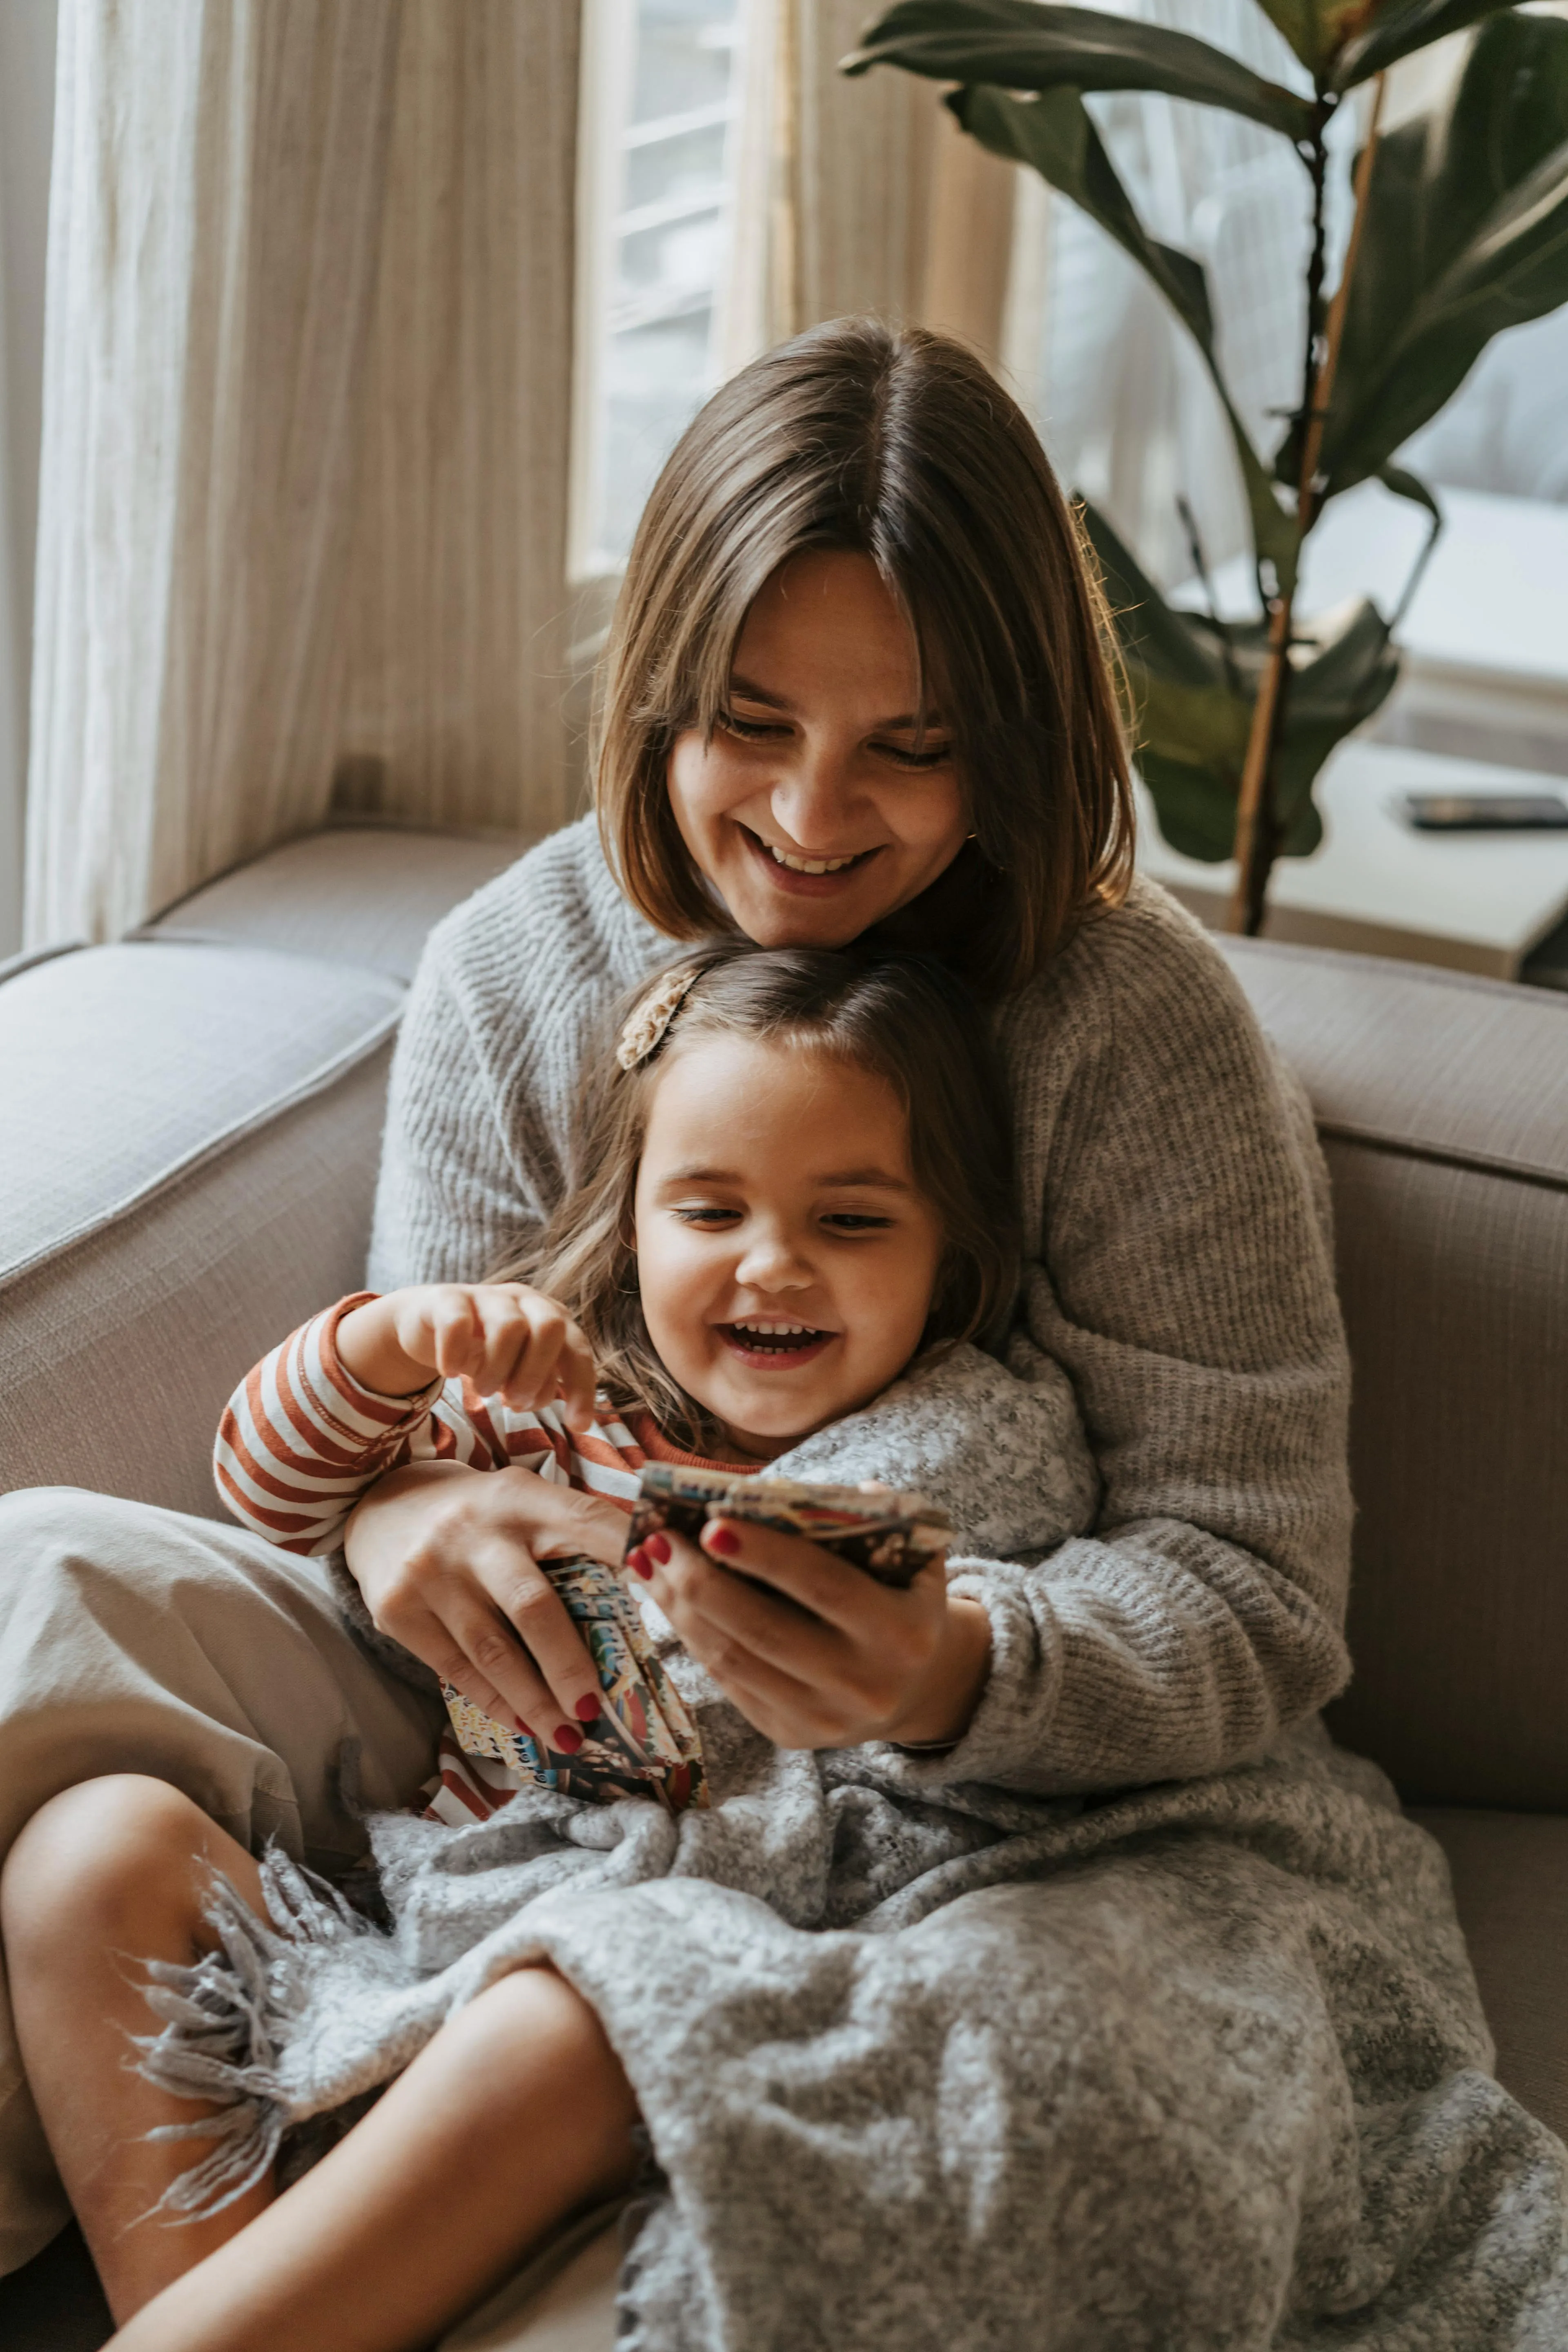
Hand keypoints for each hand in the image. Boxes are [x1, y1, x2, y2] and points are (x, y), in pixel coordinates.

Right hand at [337, 1285, 597, 1427]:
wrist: (428, 1321)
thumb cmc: (483, 1351)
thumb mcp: (517, 1369)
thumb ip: (539, 1385)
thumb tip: (544, 1406)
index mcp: (550, 1318)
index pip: (577, 1350)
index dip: (581, 1388)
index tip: (576, 1426)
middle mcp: (524, 1300)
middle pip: (549, 1328)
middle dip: (534, 1375)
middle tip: (512, 1402)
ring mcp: (486, 1296)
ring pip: (508, 1326)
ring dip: (497, 1371)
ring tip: (483, 1390)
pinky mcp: (447, 1299)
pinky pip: (457, 1323)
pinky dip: (455, 1354)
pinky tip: (449, 1372)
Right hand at [343, 1461, 628, 1744]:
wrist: (381, 1506)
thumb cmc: (479, 1514)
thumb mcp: (523, 1502)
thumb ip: (571, 1533)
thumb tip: (643, 1584)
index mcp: (519, 1498)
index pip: (584, 1522)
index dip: (625, 1553)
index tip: (662, 1587)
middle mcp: (473, 1532)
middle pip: (532, 1606)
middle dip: (568, 1666)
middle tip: (596, 1710)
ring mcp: (430, 1573)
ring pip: (492, 1652)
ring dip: (534, 1702)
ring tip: (567, 1736)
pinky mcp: (397, 1610)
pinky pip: (455, 1669)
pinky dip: (494, 1702)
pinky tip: (522, 1725)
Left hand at [625, 1517, 991, 1751]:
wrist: (917, 1688)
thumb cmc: (902, 1601)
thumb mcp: (913, 1560)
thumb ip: (881, 1519)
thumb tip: (813, 1490)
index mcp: (900, 1633)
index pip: (825, 1587)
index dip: (768, 1556)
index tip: (712, 1524)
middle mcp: (863, 1684)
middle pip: (764, 1630)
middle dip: (702, 1582)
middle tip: (660, 1539)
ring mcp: (823, 1718)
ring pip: (734, 1660)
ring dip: (681, 1608)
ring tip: (647, 1562)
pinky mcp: (788, 1736)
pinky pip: (728, 1682)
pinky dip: (692, 1636)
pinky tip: (668, 1597)